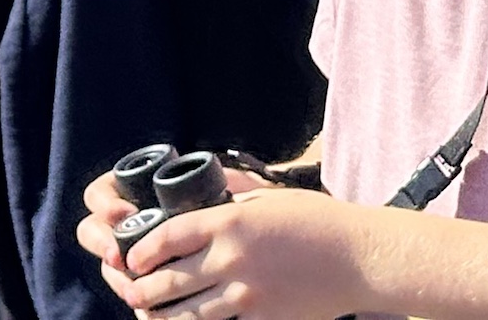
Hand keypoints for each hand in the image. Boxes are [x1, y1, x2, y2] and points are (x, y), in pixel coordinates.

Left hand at [77, 168, 369, 315]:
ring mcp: (247, 295)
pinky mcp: (262, 318)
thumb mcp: (270, 198)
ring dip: (162, 315)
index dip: (142, 250)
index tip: (132, 258)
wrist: (359, 259)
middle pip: (170, 280)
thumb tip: (212, 182)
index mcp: (229, 223)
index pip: (168, 236)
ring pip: (190, 313)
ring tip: (147, 315)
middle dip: (142, 289)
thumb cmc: (318, 222)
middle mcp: (232, 260)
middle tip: (129, 290)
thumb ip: (235, 194)